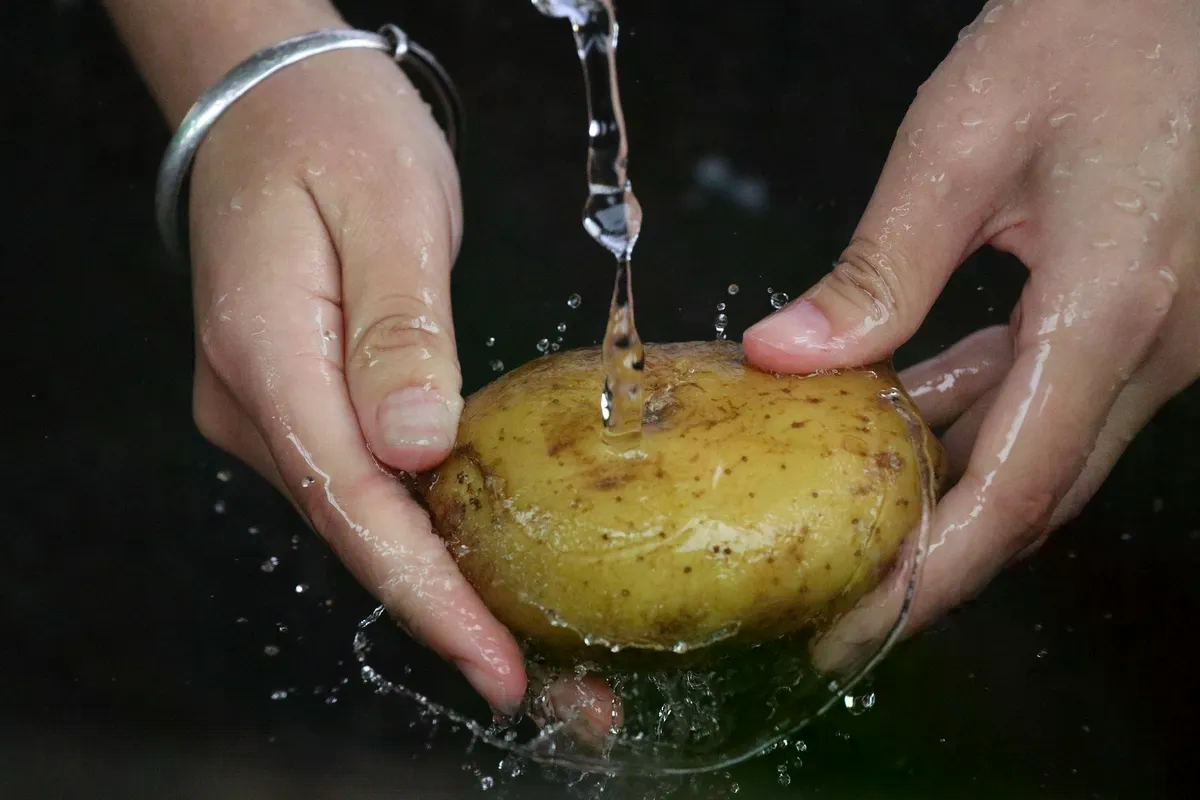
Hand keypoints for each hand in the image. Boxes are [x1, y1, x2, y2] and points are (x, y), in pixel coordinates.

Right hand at [186, 47, 528, 710]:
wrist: (272, 98)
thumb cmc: (334, 134)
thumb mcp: (387, 212)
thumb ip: (399, 333)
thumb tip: (418, 449)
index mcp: (268, 359)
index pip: (355, 506)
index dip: (430, 595)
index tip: (499, 664)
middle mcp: (255, 405)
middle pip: (356, 535)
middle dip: (448, 617)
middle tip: (543, 685)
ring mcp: (270, 408)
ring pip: (360, 519)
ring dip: (441, 586)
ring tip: (530, 649)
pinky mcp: (301, 401)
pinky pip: (364, 484)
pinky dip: (425, 534)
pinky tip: (482, 564)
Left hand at [744, 0, 1199, 668]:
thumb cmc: (1097, 30)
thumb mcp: (963, 139)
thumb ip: (881, 266)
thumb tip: (791, 357)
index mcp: (1108, 308)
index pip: (1012, 492)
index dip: (930, 577)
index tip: (857, 629)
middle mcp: (1155, 343)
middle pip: (1036, 496)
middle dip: (937, 563)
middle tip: (844, 605)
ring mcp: (1165, 332)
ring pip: (1049, 453)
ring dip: (956, 493)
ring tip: (859, 521)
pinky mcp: (1152, 308)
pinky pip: (1061, 395)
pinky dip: (986, 419)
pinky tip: (916, 411)